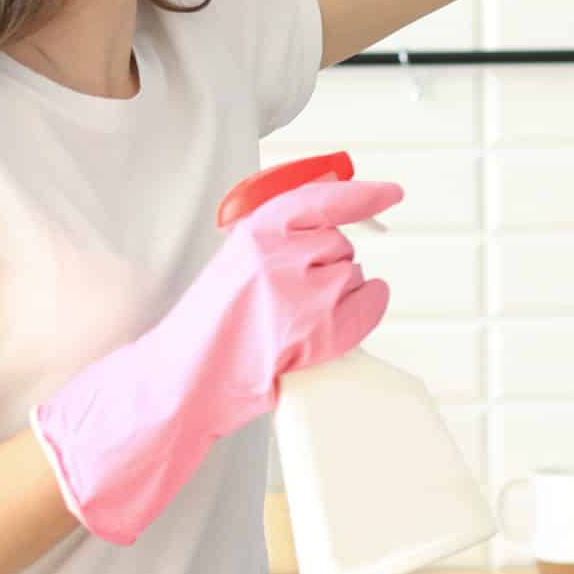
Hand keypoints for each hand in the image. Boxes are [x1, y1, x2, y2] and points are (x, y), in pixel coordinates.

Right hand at [32, 177, 402, 544]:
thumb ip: (279, 240)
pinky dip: (365, 310)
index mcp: (255, 232)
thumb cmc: (208, 327)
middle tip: (292, 297)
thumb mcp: (236, 262)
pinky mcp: (319, 332)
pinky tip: (340, 322)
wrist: (182, 380)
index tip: (391, 193)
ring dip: (338, 294)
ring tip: (296, 319)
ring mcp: (302, 294)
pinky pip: (369, 305)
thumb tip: (333, 222)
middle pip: (340, 244)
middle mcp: (279, 255)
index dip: (362, 194)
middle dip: (326, 266)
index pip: (322, 198)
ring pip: (352, 275)